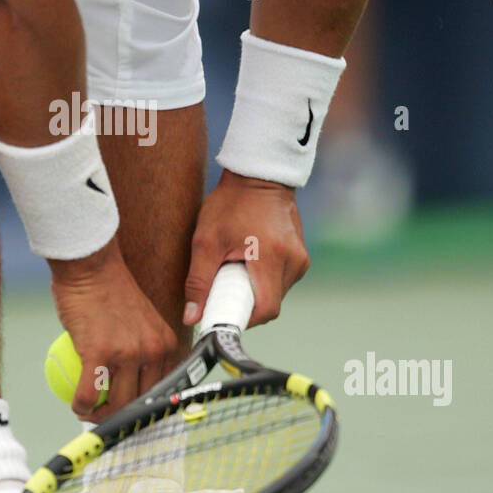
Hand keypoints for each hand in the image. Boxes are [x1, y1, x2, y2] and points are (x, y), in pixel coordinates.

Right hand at [50, 239, 178, 419]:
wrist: (91, 266)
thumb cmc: (109, 290)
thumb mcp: (141, 321)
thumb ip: (142, 348)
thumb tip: (135, 380)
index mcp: (166, 343)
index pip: (162, 388)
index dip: (145, 406)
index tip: (129, 409)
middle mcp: (152, 350)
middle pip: (140, 401)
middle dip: (123, 415)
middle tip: (104, 413)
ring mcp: (126, 353)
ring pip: (116, 404)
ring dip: (100, 415)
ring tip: (88, 410)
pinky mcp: (98, 352)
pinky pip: (87, 394)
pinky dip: (80, 405)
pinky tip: (76, 404)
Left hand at [183, 171, 308, 327]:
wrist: (258, 174)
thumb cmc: (230, 204)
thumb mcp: (206, 241)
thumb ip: (198, 281)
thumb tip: (191, 318)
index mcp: (271, 258)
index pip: (265, 309)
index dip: (243, 317)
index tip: (223, 311)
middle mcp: (293, 261)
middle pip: (270, 304)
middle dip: (245, 302)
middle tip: (224, 284)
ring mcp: (300, 258)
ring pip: (276, 293)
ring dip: (254, 290)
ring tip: (236, 266)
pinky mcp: (301, 255)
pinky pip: (281, 280)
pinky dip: (263, 279)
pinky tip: (249, 259)